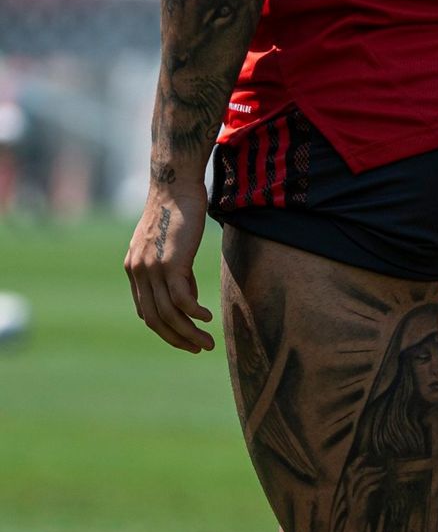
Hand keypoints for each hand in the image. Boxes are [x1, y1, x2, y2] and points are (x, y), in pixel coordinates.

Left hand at [124, 180, 214, 353]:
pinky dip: (195, 314)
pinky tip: (208, 317)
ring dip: (189, 333)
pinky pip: (182, 300)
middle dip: (177, 339)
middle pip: (155, 319)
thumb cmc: (178, 209)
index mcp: (134, 268)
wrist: (175, 183)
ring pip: (169, 314)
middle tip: (197, 348)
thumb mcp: (170, 245)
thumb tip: (188, 299)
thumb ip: (174, 272)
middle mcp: (138, 271)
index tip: (185, 337)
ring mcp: (152, 268)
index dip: (166, 329)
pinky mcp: (170, 262)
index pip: (147, 311)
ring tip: (207, 343)